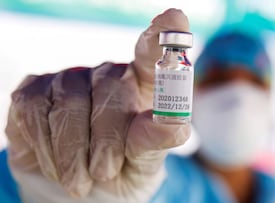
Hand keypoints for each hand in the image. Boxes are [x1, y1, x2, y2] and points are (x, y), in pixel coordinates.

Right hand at [5, 8, 189, 201]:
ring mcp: (71, 79)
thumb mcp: (143, 163)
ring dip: (74, 152)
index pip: (153, 55)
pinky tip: (58, 165)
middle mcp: (108, 75)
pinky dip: (46, 146)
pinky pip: (35, 110)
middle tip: (105, 173)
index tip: (174, 18)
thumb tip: (176, 125)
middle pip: (111, 89)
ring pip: (70, 103)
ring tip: (81, 182)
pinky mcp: (35, 90)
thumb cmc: (121, 172)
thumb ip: (156, 142)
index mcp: (144, 87)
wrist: (81, 190)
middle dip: (107, 139)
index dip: (163, 36)